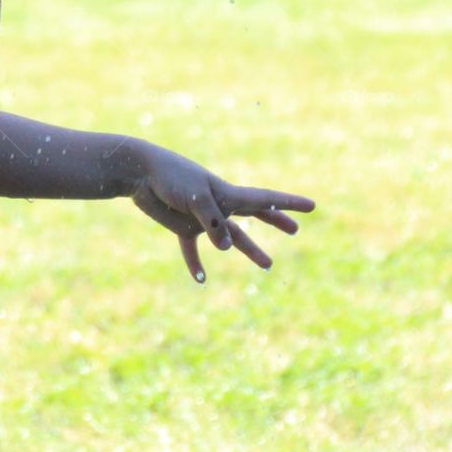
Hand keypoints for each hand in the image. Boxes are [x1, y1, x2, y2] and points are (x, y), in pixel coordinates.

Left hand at [129, 141, 314, 281]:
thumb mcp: (195, 198)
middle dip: (275, 220)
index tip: (312, 205)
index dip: (288, 203)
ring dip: (249, 249)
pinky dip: (196, 263)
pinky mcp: (182, 227)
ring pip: (230, 237)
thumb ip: (213, 222)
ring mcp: (202, 217)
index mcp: (227, 193)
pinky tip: (200, 279)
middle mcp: (218, 205)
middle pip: (253, 214)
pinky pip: (192, 249)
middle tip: (295, 230)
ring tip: (268, 265)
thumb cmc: (170, 177)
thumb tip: (226, 249)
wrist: (139, 172)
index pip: (264, 199)